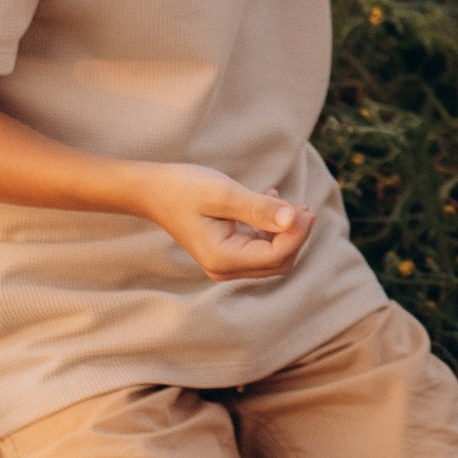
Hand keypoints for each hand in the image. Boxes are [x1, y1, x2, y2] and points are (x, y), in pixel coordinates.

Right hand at [139, 163, 315, 282]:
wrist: (152, 190)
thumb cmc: (184, 188)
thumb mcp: (223, 194)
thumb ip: (258, 208)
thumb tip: (294, 219)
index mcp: (223, 259)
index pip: (276, 256)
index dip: (297, 235)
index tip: (306, 208)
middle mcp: (224, 269)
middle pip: (278, 262)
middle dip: (295, 236)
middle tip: (303, 206)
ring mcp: (224, 264)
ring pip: (271, 257)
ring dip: (285, 232)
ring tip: (290, 202)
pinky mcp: (225, 253)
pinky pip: (258, 248)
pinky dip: (271, 229)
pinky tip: (270, 202)